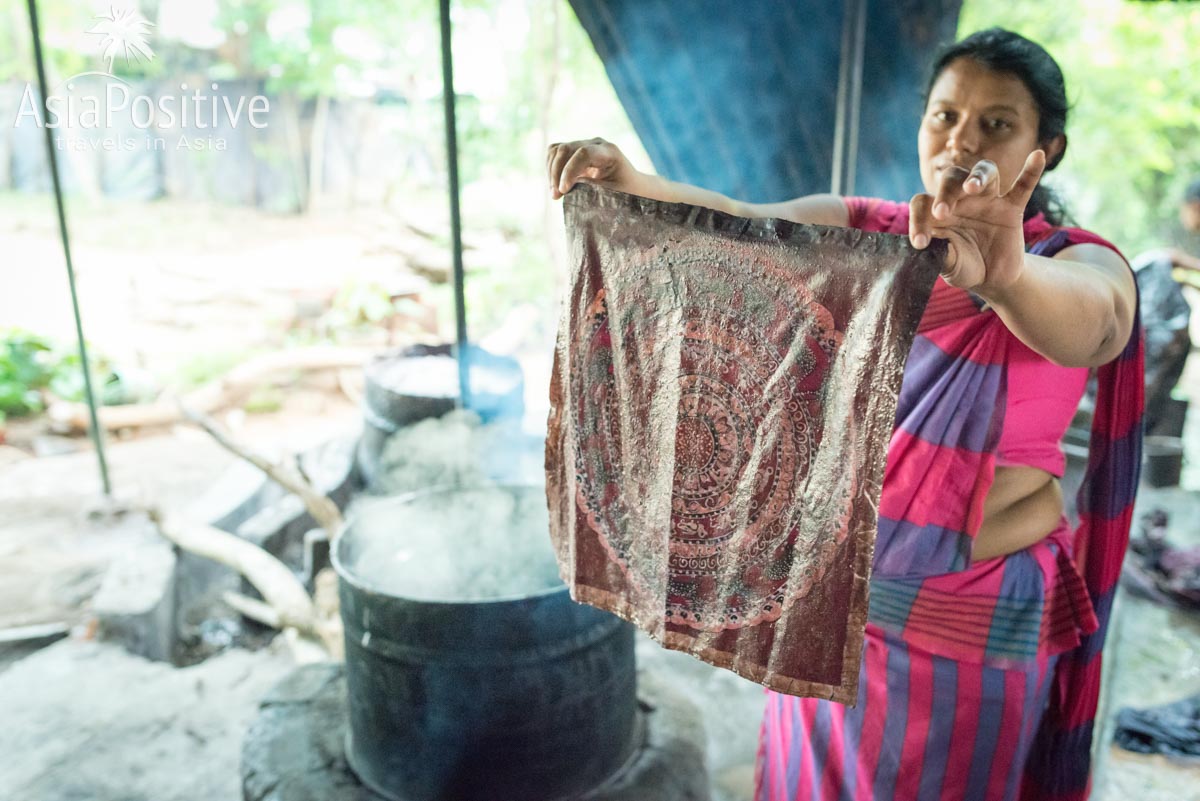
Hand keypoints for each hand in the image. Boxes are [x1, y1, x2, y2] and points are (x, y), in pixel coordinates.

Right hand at [547, 138, 634, 199]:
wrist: (632, 186)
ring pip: (556, 150)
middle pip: (566, 149)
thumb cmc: (626, 193)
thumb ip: (591, 190)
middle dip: (557, 173)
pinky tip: (555, 185)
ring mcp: (584, 145)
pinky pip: (554, 153)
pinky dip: (550, 168)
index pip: (583, 153)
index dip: (570, 171)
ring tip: (555, 194)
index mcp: (609, 152)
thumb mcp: (612, 195)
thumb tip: (565, 189)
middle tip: (556, 196)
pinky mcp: (575, 151)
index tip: (563, 191)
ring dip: (551, 172)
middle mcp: (596, 144)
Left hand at [908, 150, 1046, 293]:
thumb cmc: (963, 266)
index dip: (917, 220)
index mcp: (938, 212)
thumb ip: (941, 254)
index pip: (922, 203)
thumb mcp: (949, 264)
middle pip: (952, 179)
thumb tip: (932, 247)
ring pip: (984, 172)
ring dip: (978, 176)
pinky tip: (1037, 155)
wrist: (991, 278)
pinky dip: (1031, 171)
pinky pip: (1023, 186)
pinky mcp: (1012, 208)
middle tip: (941, 213)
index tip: (920, 244)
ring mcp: (988, 201)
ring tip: (972, 187)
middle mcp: (961, 199)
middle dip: (946, 193)